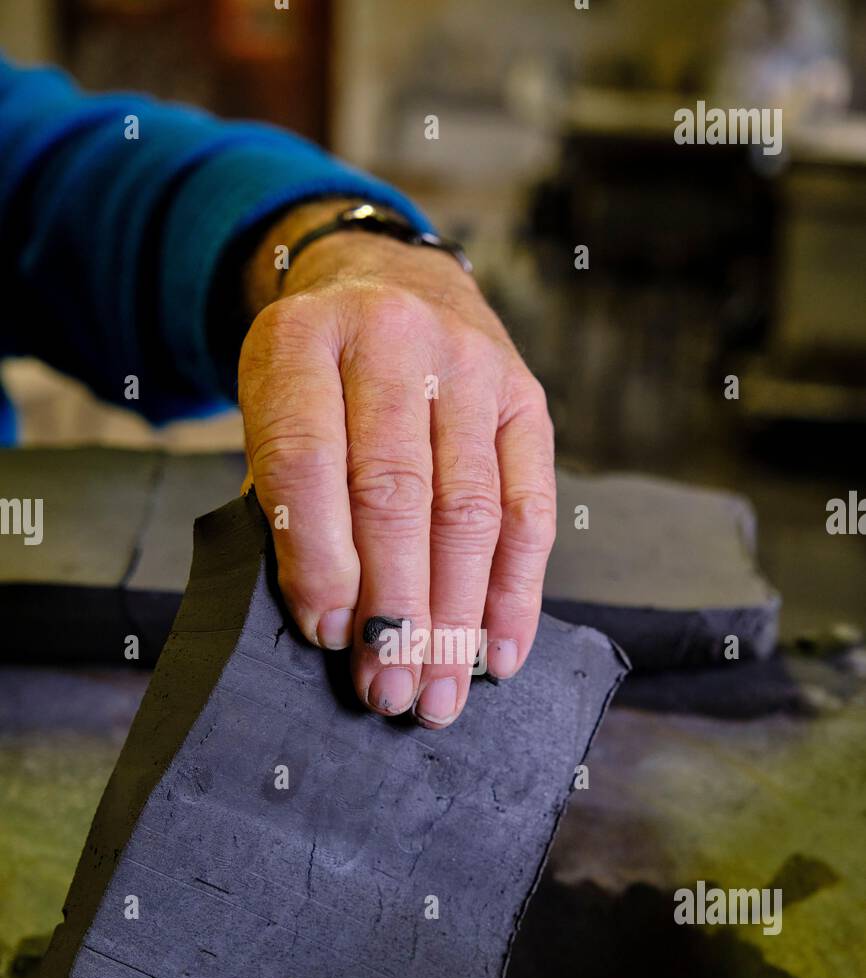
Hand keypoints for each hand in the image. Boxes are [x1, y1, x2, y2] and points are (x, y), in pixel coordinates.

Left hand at [238, 199, 555, 728]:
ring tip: (440, 692)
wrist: (386, 282)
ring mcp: (469, 364)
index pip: (307, 462)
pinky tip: (498, 652)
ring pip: (468, 511)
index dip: (318, 560)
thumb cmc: (316, 378)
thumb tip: (332, 624)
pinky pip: (529, 508)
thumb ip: (285, 499)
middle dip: (395, 610)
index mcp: (299, 340)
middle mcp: (390, 340)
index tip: (329, 636)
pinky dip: (515, 591)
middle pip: (396, 495)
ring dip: (456, 619)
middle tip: (390, 690)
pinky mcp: (525, 396)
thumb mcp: (272, 410)